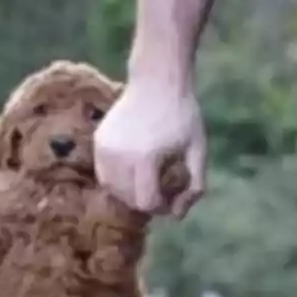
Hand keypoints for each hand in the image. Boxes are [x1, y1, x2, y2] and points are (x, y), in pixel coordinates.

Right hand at [93, 78, 206, 217]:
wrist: (158, 80)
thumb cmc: (183, 115)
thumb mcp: (199, 150)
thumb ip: (195, 186)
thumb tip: (178, 216)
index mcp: (145, 159)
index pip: (147, 203)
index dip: (163, 207)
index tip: (175, 197)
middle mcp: (120, 156)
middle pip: (129, 200)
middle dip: (148, 201)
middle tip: (164, 188)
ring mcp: (105, 149)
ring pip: (113, 190)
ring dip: (131, 192)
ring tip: (149, 179)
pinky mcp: (98, 142)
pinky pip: (104, 174)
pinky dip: (117, 179)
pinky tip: (134, 169)